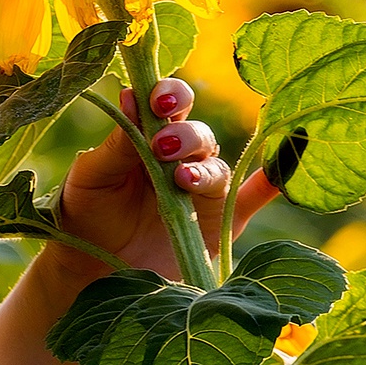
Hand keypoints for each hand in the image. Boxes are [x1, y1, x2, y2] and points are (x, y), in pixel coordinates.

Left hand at [46, 79, 278, 284]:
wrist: (90, 269)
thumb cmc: (86, 212)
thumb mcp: (92, 175)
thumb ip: (117, 143)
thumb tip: (131, 95)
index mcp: (150, 135)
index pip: (171, 103)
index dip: (170, 95)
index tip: (157, 102)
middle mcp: (182, 158)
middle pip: (199, 134)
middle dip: (185, 135)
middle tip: (162, 146)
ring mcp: (202, 191)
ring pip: (217, 167)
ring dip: (203, 168)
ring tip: (180, 179)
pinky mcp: (219, 224)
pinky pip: (250, 201)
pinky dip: (269, 186)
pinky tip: (279, 175)